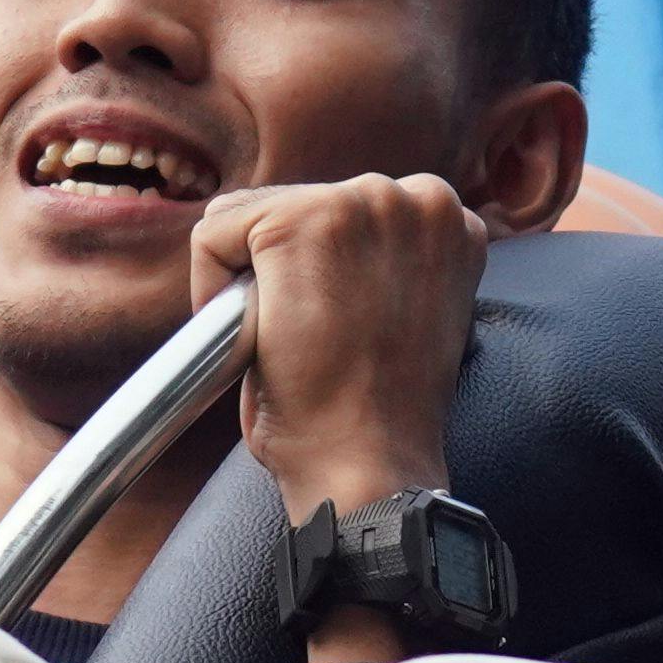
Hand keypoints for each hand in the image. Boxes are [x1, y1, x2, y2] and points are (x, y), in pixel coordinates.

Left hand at [202, 169, 492, 521]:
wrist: (371, 465)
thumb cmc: (380, 413)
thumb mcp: (405, 313)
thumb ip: (385, 262)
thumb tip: (331, 249)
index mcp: (450, 220)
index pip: (347, 211)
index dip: (324, 276)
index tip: (336, 329)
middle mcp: (419, 197)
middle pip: (299, 205)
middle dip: (284, 272)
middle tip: (307, 341)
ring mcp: (361, 203)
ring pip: (253, 218)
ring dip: (253, 281)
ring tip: (289, 342)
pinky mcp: (302, 222)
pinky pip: (215, 233)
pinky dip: (211, 289)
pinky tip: (258, 338)